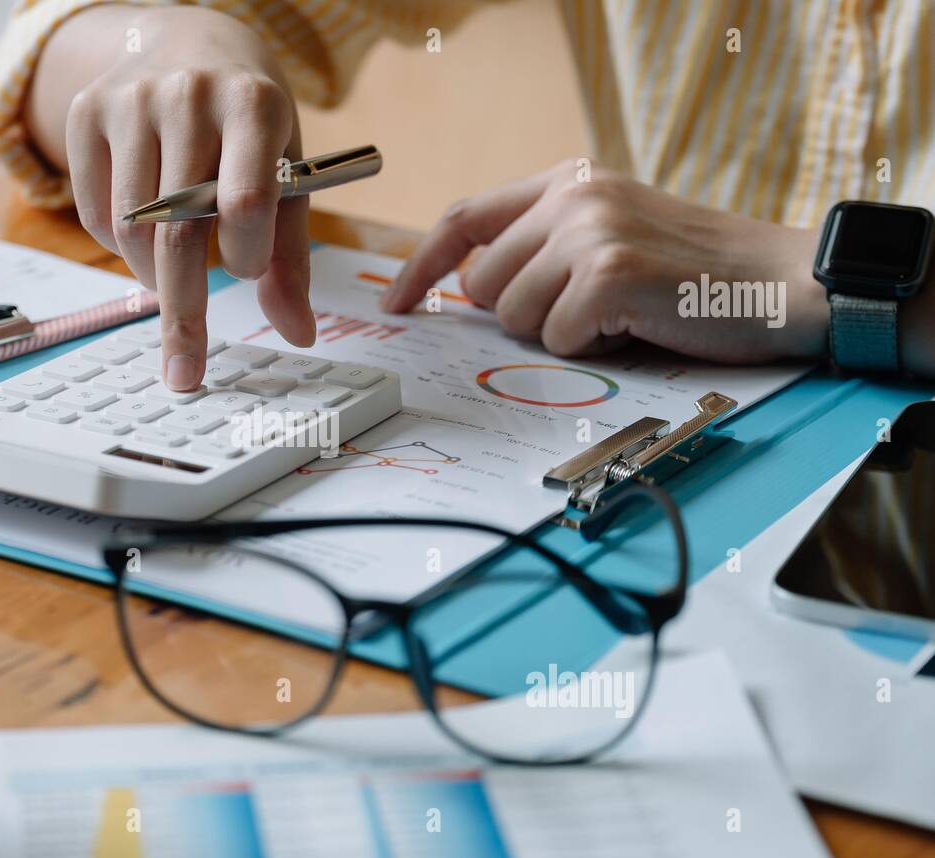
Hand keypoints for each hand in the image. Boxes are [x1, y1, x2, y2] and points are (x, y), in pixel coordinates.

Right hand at [34, 5, 314, 389]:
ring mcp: (131, 100)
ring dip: (152, 278)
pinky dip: (118, 247)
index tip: (244, 273)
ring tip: (173, 277)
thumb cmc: (249, 124)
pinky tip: (144, 236)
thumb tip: (298, 333)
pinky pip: (95, 213)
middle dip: (183, 311)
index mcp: (254, 104)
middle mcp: (189, 95)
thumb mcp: (285, 173)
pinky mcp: (87, 113)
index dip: (245, 254)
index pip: (244, 201)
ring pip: (130, 230)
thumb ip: (290, 255)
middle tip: (186, 369)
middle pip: (177, 230)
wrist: (189, 41)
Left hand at [381, 161, 830, 365]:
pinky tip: (637, 327)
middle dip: (524, 315)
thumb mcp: (614, 233)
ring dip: (561, 333)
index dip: (421, 265)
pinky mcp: (609, 274)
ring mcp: (590, 232)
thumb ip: (545, 246)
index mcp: (569, 183)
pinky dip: (595, 350)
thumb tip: (470, 286)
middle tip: (586, 312)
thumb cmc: (698, 275)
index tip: (395, 303)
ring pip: (516, 316)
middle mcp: (573, 198)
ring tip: (619, 316)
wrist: (785, 284)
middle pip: (483, 284)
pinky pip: (559, 340)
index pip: (464, 218)